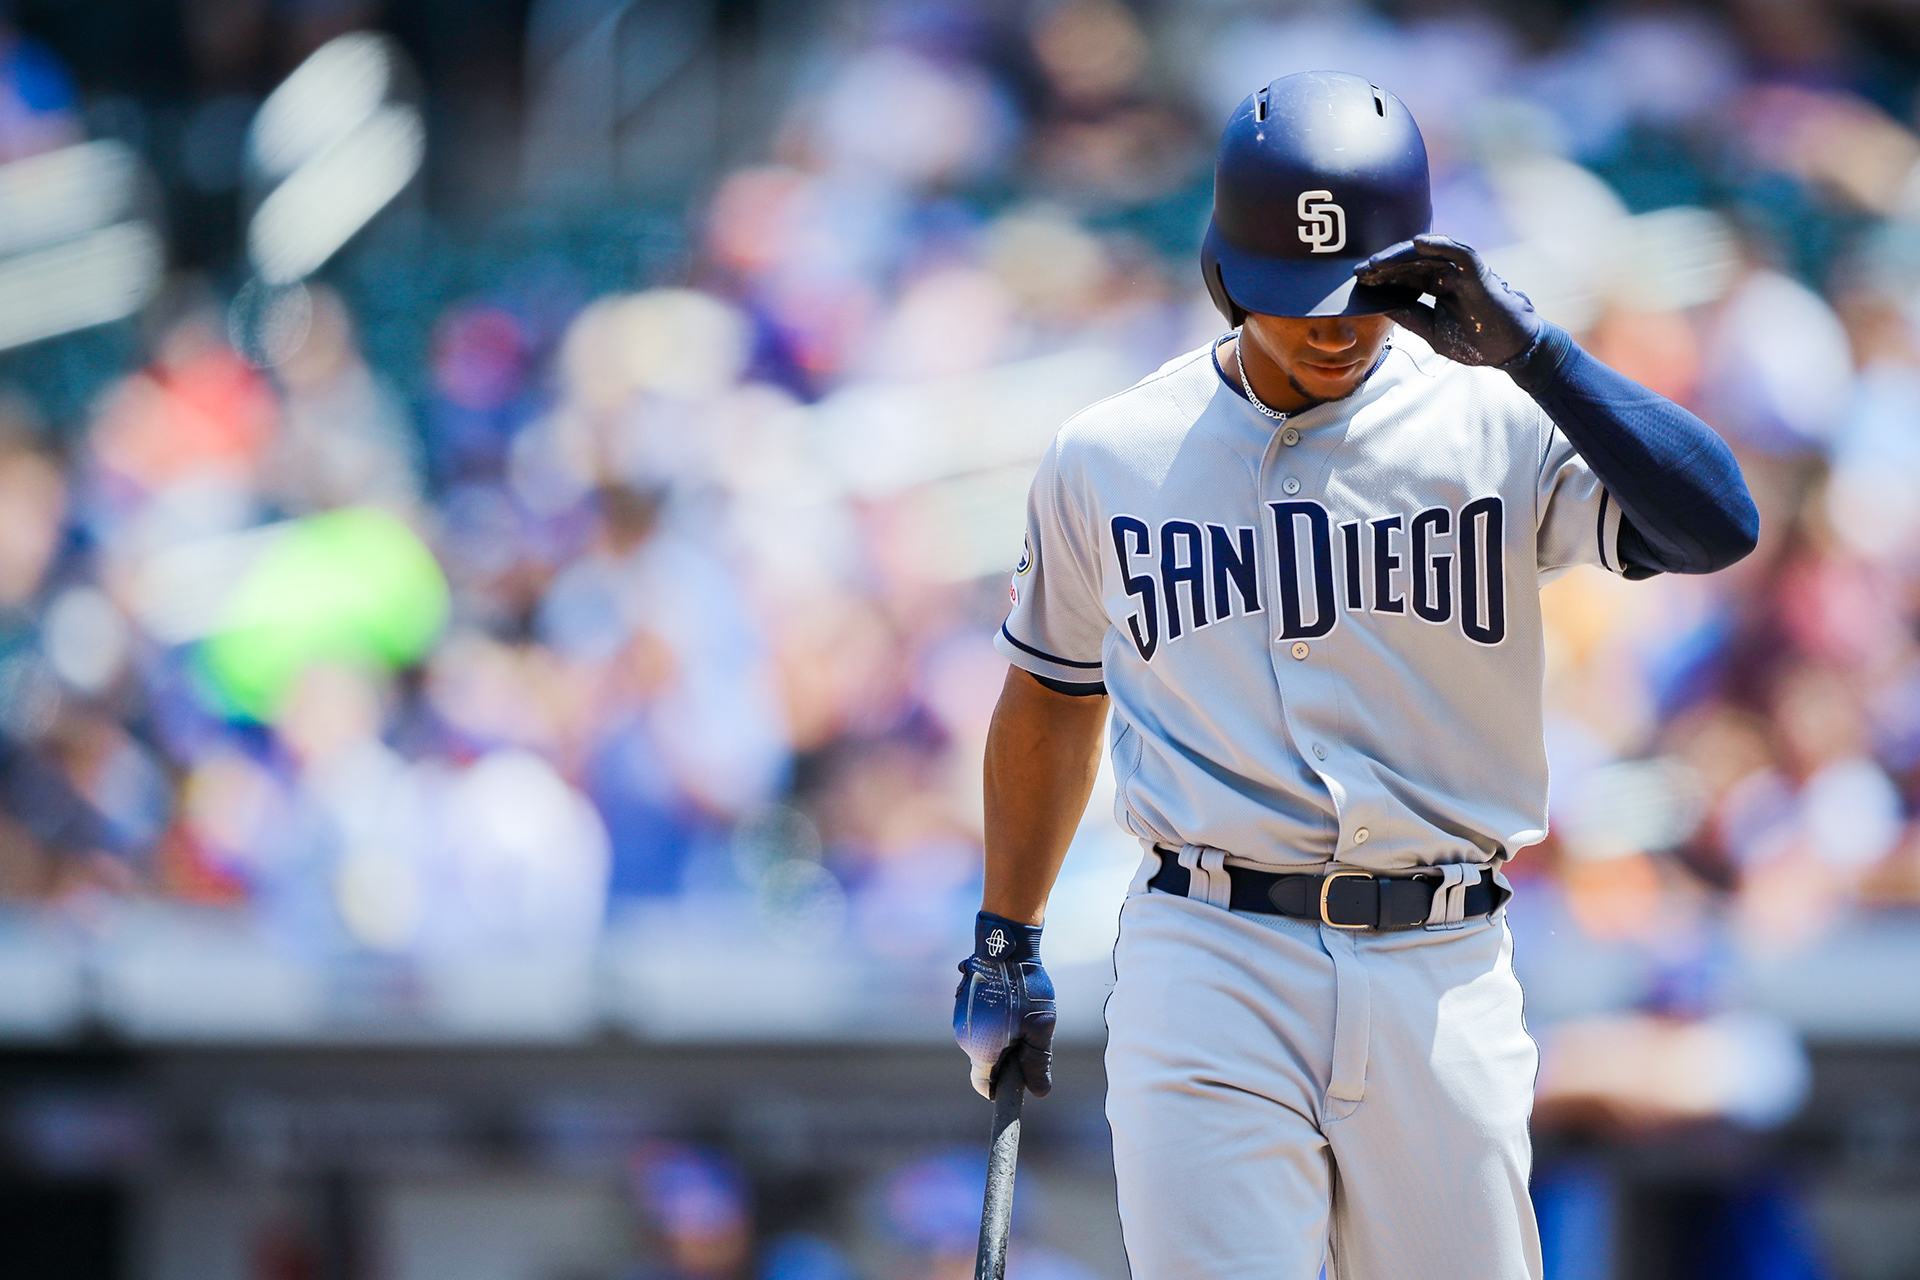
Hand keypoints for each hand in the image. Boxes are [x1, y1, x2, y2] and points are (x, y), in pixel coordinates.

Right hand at [954, 912, 1055, 1098]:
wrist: (1004, 945)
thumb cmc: (1024, 988)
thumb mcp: (1039, 1027)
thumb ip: (1037, 1062)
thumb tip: (1040, 1092)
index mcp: (981, 1048)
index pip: (984, 1085)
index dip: (1001, 1089)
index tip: (1018, 1081)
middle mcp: (964, 1037)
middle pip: (986, 1062)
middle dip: (1006, 1057)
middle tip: (1029, 1036)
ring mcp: (960, 1017)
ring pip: (983, 1040)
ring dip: (1000, 1035)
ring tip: (1021, 1012)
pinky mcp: (962, 1002)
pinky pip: (978, 1021)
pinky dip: (993, 1019)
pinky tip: (1010, 1000)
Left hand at [1352, 235, 1542, 366]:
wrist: (1509, 350)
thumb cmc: (1475, 340)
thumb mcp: (1431, 330)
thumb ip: (1408, 316)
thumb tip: (1379, 305)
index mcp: (1436, 286)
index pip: (1403, 276)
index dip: (1381, 277)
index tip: (1357, 281)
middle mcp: (1447, 274)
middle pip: (1410, 263)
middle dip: (1384, 266)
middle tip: (1359, 270)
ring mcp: (1462, 271)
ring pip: (1428, 254)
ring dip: (1401, 255)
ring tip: (1376, 261)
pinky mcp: (1478, 272)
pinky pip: (1458, 252)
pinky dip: (1440, 244)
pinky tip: (1417, 242)